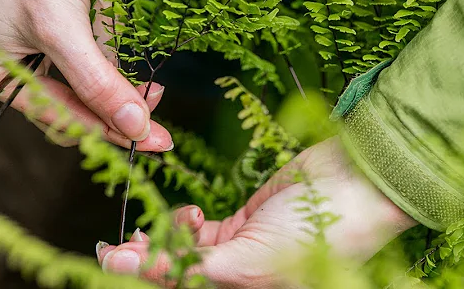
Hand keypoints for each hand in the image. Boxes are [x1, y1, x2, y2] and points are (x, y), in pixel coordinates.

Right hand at [0, 0, 172, 151]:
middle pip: (75, 104)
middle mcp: (14, 64)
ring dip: (120, 82)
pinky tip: (132, 55)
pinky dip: (115, 53)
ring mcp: (40, 41)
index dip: (107, 132)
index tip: (154, 141)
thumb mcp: (60, 27)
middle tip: (159, 112)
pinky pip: (95, 50)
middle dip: (115, 107)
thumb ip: (96, 82)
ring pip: (89, 80)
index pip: (60, 119)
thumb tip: (135, 129)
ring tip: (151, 83)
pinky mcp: (66, 19)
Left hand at [97, 137, 417, 287]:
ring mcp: (238, 250)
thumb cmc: (314, 233)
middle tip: (119, 242)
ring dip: (168, 235)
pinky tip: (193, 212)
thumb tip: (138, 266)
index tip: (111, 259)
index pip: (178, 287)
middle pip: (176, 271)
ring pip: (185, 248)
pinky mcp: (241, 221)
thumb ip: (192, 266)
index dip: (142, 275)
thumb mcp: (249, 261)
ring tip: (167, 221)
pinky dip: (189, 220)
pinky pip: (201, 229)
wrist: (352, 185)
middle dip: (147, 257)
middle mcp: (236, 277)